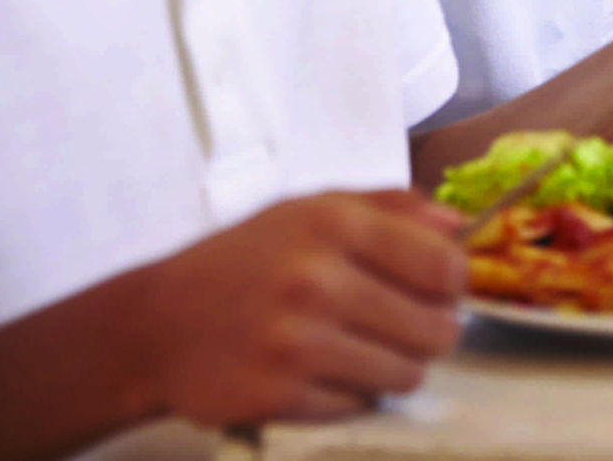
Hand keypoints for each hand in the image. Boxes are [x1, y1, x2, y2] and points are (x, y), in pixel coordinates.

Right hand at [131, 191, 464, 424]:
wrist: (153, 325)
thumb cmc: (243, 260)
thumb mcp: (311, 208)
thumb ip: (390, 206)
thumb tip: (459, 225)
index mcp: (335, 225)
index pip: (444, 265)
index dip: (454, 285)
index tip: (440, 292)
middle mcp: (317, 281)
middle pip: (436, 329)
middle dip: (430, 333)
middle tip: (403, 328)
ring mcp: (296, 343)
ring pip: (404, 374)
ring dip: (394, 369)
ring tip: (363, 351)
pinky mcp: (277, 396)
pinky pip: (357, 406)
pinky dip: (349, 395)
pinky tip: (320, 373)